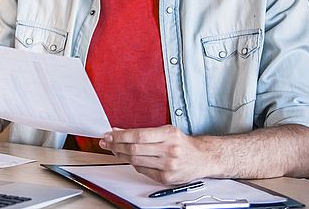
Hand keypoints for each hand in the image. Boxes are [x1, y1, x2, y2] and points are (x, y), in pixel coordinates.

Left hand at [99, 125, 213, 184]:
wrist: (202, 158)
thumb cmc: (182, 143)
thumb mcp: (165, 131)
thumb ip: (143, 132)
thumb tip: (119, 132)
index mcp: (169, 134)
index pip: (138, 135)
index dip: (120, 136)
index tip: (109, 135)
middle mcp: (169, 150)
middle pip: (134, 149)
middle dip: (116, 145)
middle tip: (106, 142)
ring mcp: (168, 166)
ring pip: (135, 161)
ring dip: (120, 155)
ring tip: (113, 150)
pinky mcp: (166, 178)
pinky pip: (142, 170)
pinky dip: (132, 164)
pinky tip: (127, 158)